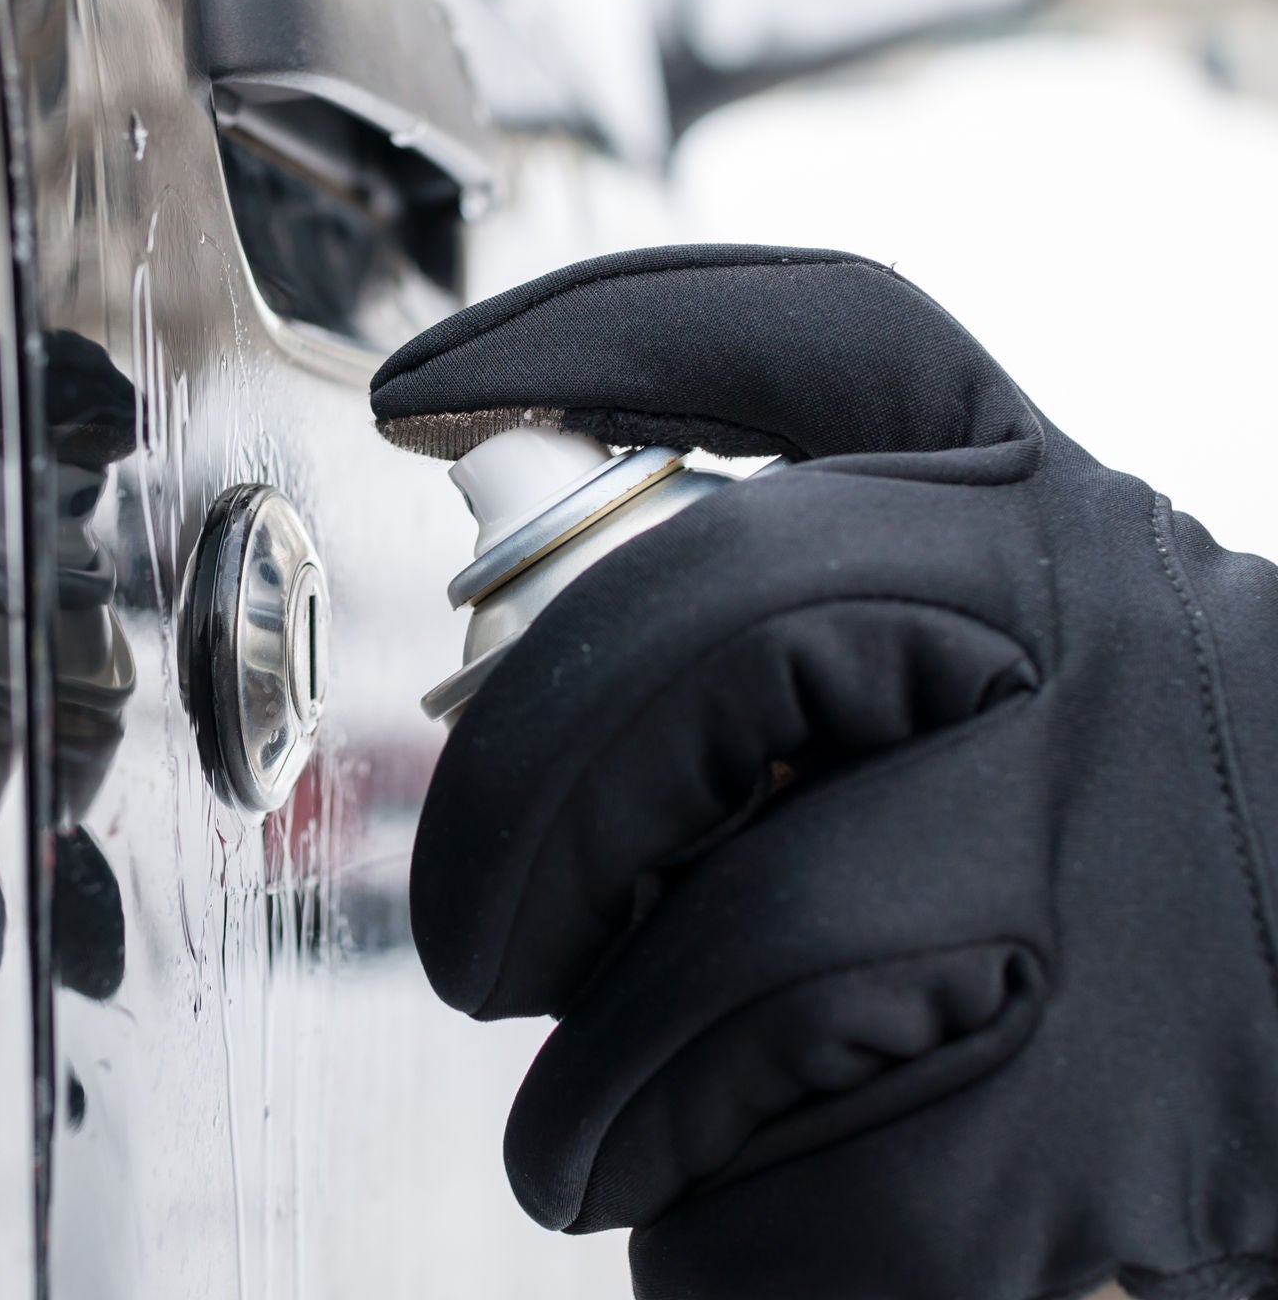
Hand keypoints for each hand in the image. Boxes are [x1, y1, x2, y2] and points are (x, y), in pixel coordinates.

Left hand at [371, 245, 1277, 1299]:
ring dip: (606, 1089)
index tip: (421, 398)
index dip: (600, 336)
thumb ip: (835, 598)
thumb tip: (537, 608)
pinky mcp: (1123, 1124)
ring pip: (758, 951)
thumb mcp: (1026, 649)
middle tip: (476, 941)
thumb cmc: (1110, 839)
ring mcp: (1107, 877)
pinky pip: (829, 1194)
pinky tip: (719, 1216)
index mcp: (1038, 523)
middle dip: (526, 803)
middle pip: (716, 627)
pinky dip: (717, 1239)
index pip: (832, 341)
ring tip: (579, 1142)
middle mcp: (1084, 650)